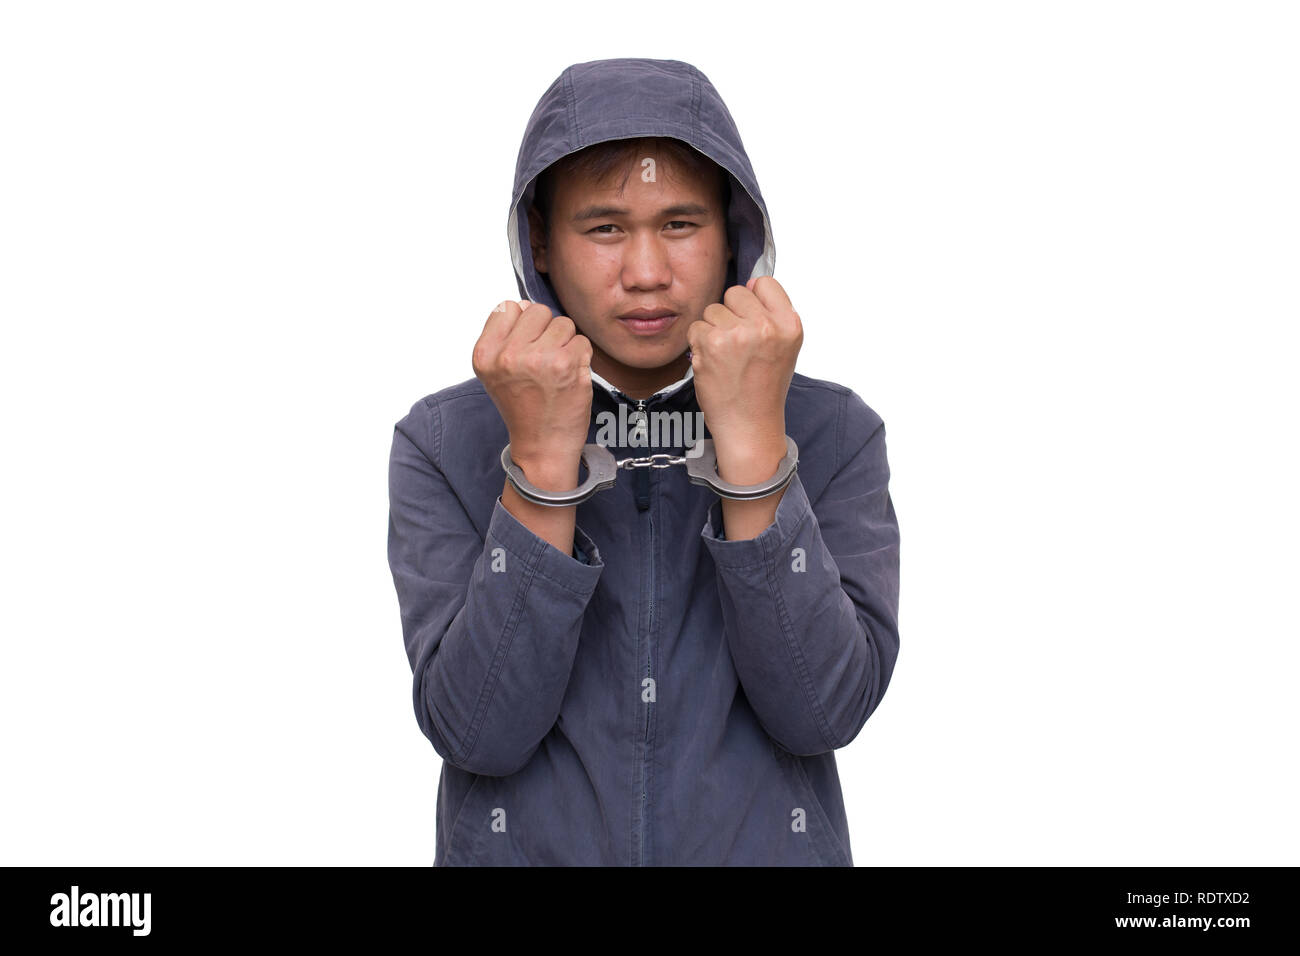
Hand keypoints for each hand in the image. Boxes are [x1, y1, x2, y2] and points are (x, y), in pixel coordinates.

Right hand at [473, 300, 593, 475]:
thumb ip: (505, 336)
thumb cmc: (524, 408)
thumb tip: (524, 304)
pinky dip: (581, 356)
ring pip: (563, 323)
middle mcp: (508, 355)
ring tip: (556, 370)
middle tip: (543, 361)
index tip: (525, 348)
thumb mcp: (497, 372)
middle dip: (546, 331)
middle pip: (537, 310)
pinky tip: (570, 377)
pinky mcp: (566, 364)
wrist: (542, 445)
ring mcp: (538, 358)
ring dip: (565, 343)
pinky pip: (581, 340)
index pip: (508, 307)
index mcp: (485, 354)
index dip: (522, 324)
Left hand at [686, 276, 801, 474]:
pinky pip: (695, 327)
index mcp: (790, 324)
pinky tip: (712, 364)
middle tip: (738, 347)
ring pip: (712, 309)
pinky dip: (698, 344)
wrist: (749, 424)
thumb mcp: (783, 347)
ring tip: (726, 358)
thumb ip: (771, 314)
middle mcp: (767, 326)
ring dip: (712, 330)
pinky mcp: (712, 342)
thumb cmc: (763, 387)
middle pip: (735, 292)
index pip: (764, 282)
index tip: (752, 323)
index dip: (753, 301)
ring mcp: (738, 333)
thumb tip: (750, 282)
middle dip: (731, 315)